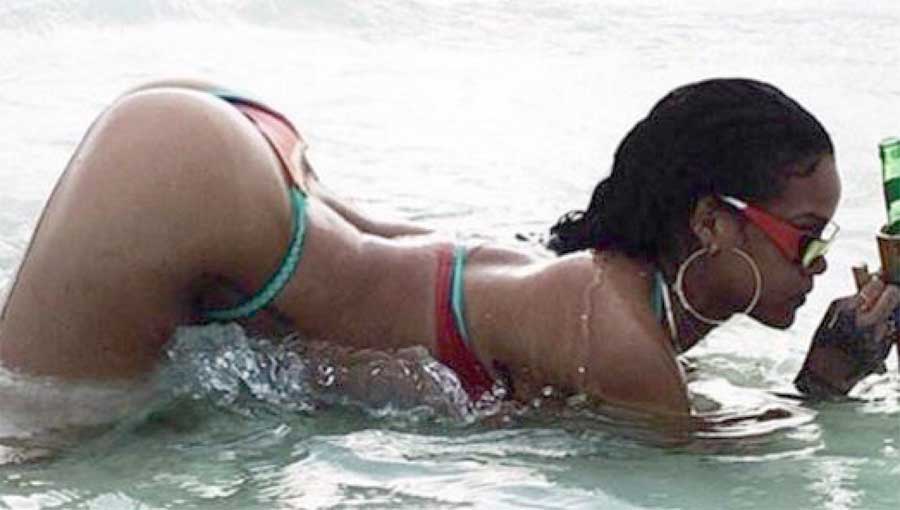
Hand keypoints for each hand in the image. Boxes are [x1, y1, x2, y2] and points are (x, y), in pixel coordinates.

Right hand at [794, 276, 899, 398]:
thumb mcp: (830, 317)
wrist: (824, 376)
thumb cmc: (824, 346)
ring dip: (885, 320)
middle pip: (893, 295)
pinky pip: (891, 335)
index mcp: (847, 309)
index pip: (875, 284)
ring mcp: (876, 336)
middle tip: (888, 297)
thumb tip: (873, 285)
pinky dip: (884, 335)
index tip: (877, 286)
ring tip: (869, 329)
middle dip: (891, 294)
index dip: (877, 285)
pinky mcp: (884, 350)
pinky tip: (869, 341)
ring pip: (892, 317)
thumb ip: (851, 302)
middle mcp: (864, 320)